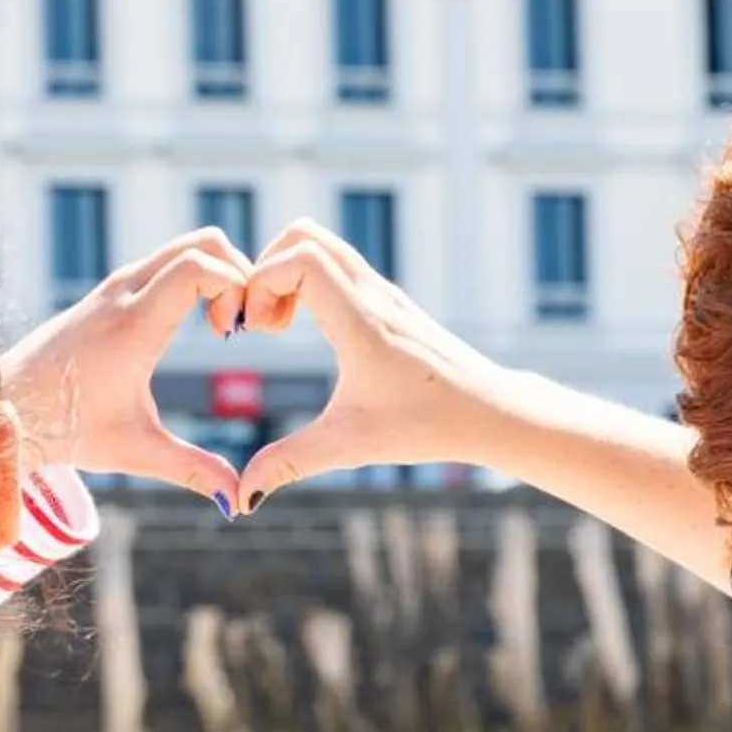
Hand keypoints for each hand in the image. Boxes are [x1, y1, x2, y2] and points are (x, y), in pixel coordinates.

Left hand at [6, 229, 250, 508]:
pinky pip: (166, 261)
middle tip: (239, 325)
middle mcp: (124, 292)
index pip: (199, 265)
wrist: (6, 406)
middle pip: (202, 241)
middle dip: (238, 272)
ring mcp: (115, 285)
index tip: (236, 332)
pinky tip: (197, 324)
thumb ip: (191, 470)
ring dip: (217, 274)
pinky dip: (195, 277)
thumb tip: (240, 503)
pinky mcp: (110, 291)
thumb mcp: (134, 451)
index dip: (235, 286)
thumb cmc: (65, 429)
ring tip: (223, 327)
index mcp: (134, 324)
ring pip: (185, 246)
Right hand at [234, 220, 507, 510]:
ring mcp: (383, 291)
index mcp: (361, 321)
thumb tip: (242, 497)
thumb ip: (290, 463)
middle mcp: (372, 294)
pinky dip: (309, 281)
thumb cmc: (427, 425)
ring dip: (287, 272)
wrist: (488, 411)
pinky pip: (338, 265)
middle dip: (266, 268)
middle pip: (304, 234)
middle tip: (261, 321)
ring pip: (322, 244)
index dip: (263, 281)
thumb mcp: (350, 445)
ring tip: (278, 325)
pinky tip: (306, 329)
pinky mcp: (388, 300)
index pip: (301, 257)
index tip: (255, 329)